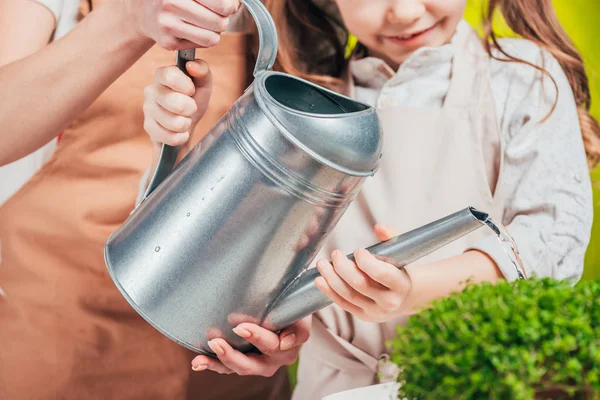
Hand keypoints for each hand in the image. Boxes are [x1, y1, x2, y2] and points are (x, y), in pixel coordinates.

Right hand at [126, 0, 240, 49]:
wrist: (143, 10)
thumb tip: (235, 5)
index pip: (221, 3)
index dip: (230, 6)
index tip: (228, 6)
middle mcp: (171, 3)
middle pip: (220, 22)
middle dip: (223, 20)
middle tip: (216, 15)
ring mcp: (168, 24)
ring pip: (212, 38)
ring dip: (215, 32)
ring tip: (207, 23)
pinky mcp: (168, 42)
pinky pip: (200, 45)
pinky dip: (202, 38)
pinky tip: (192, 29)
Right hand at [143, 59, 211, 150]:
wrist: (187, 125)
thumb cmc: (194, 100)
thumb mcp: (203, 84)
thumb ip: (202, 70)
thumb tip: (191, 65)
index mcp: (163, 75)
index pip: (169, 75)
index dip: (185, 86)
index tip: (192, 91)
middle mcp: (151, 90)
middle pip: (173, 102)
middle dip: (190, 109)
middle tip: (191, 109)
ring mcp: (148, 109)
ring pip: (173, 122)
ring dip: (186, 124)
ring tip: (185, 120)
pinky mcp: (148, 127)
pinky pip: (169, 136)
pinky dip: (180, 137)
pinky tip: (181, 132)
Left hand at [191, 317, 310, 376]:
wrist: (288, 311)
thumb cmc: (292, 308)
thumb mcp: (300, 312)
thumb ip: (299, 325)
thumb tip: (286, 341)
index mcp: (288, 348)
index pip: (273, 345)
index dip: (257, 338)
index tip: (241, 328)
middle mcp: (273, 360)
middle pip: (252, 364)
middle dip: (232, 355)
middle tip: (216, 341)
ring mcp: (257, 364)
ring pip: (238, 368)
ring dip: (220, 361)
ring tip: (203, 353)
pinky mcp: (243, 362)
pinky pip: (226, 367)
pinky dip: (211, 364)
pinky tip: (198, 363)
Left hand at [315, 225, 412, 322]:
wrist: (407, 297)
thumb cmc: (400, 270)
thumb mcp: (401, 253)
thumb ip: (391, 237)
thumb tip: (379, 227)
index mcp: (401, 284)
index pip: (381, 274)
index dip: (366, 262)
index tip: (358, 251)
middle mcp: (390, 301)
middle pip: (360, 284)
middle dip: (343, 267)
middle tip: (335, 253)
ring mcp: (376, 312)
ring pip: (348, 295)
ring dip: (331, 279)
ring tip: (322, 264)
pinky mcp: (363, 315)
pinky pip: (343, 304)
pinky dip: (329, 291)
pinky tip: (320, 280)